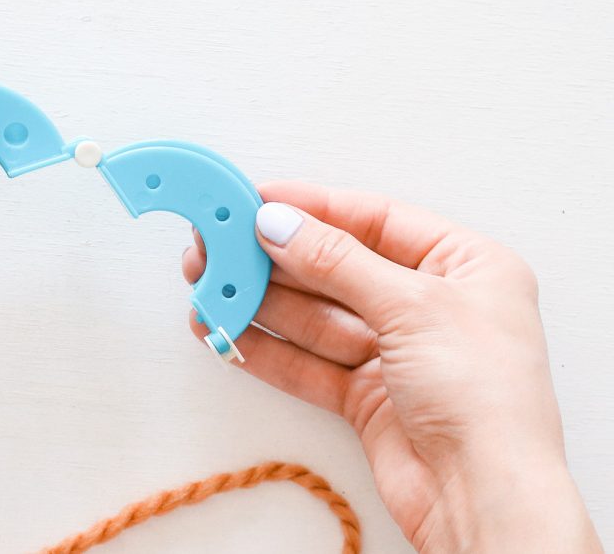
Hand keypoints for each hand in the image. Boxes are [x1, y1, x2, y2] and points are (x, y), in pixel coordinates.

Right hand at [182, 181, 600, 552]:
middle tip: (220, 246)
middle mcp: (430, 305)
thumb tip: (282, 224)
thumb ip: (337, 261)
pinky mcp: (368, 396)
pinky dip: (268, 349)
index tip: (258, 201)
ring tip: (212, 288)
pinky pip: (308, 362)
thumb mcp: (412, 306)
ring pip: (315, 317)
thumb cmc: (485, 398)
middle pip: (337, 268)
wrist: (484, 497)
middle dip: (276, 260)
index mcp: (464, 265)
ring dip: (262, 304)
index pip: (374, 220)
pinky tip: (230, 333)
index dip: (313, 208)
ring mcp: (396, 352)